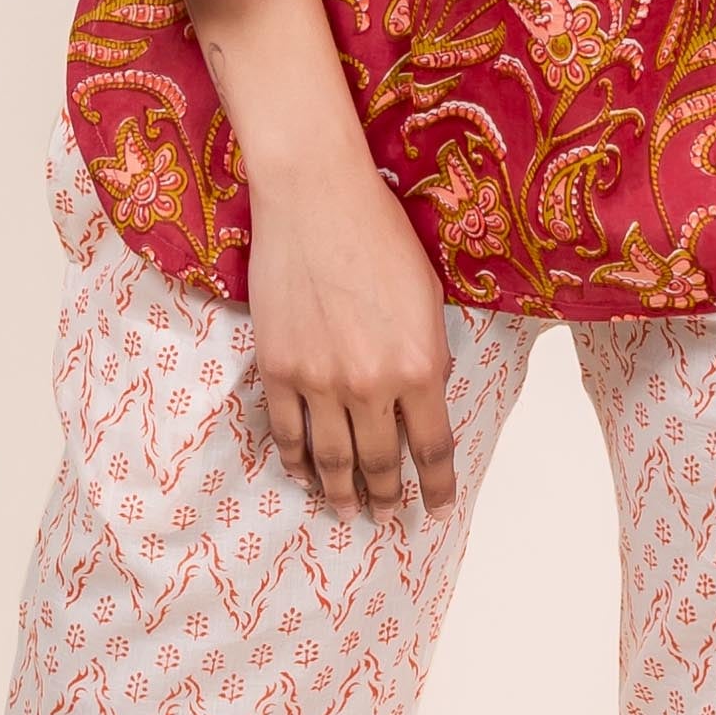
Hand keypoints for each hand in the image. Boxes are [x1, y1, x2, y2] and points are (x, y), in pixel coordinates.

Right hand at [240, 153, 458, 512]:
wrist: (316, 198)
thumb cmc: (383, 235)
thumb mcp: (429, 299)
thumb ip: (428, 356)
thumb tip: (421, 400)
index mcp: (420, 366)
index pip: (433, 449)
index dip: (436, 487)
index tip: (436, 509)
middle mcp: (370, 384)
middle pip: (380, 464)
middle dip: (387, 498)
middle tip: (389, 516)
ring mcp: (319, 381)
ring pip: (332, 459)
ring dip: (342, 493)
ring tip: (349, 511)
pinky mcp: (278, 368)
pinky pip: (287, 432)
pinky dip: (297, 461)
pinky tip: (306, 475)